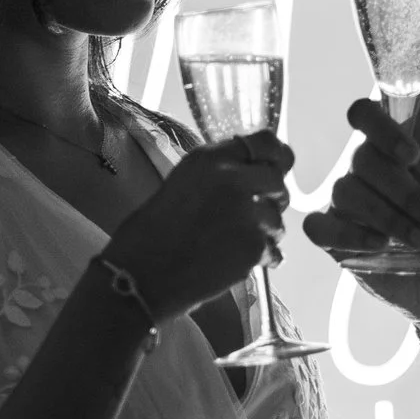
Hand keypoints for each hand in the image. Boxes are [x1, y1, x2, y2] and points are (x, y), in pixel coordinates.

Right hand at [102, 131, 294, 320]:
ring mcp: (246, 213)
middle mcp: (233, 178)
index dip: (277, 156)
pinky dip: (264, 258)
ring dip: (266, 232)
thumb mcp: (181, 183)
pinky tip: (241, 262)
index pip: (265, 142)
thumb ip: (217, 175)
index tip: (278, 167)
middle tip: (256, 214)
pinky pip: (274, 250)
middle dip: (272, 198)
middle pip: (277, 180)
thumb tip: (250, 174)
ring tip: (237, 243)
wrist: (141, 275)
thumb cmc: (149, 234)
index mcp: (210, 158)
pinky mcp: (253, 247)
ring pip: (277, 219)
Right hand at [301, 94, 419, 323]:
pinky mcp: (335, 239)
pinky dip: (349, 234)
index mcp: (393, 145)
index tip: (413, 156)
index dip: (382, 129)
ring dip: (389, 217)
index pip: (365, 114)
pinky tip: (381, 245)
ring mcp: (346, 203)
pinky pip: (320, 227)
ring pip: (347, 192)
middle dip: (404, 191)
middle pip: (361, 158)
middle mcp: (364, 169)